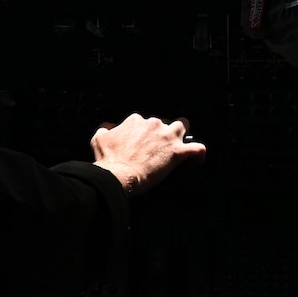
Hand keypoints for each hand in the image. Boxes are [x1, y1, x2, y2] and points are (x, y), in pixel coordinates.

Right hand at [91, 113, 205, 194]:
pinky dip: (198, 155)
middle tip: (157, 149)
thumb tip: (108, 127)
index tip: (142, 144)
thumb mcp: (99, 139)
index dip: (144, 133)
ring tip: (180, 146)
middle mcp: (154, 124)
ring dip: (182, 136)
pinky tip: (195, 161)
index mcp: (137, 121)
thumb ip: (105, 130)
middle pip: (164, 123)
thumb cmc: (108, 160)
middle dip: (162, 134)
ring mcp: (167, 137)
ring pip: (183, 127)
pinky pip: (197, 149)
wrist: (118, 175)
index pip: (144, 122)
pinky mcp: (177, 153)